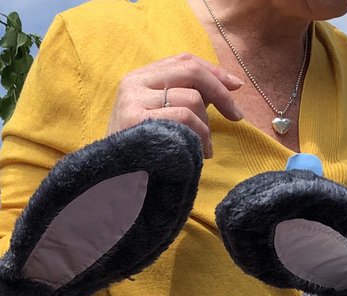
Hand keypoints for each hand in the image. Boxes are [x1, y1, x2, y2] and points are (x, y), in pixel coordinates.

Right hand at [107, 53, 243, 156]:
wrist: (110, 183)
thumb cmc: (142, 154)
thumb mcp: (161, 118)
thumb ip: (186, 98)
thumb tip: (229, 85)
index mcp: (139, 77)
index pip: (183, 61)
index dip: (214, 71)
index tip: (236, 87)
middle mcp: (133, 82)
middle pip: (191, 71)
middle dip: (220, 92)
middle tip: (236, 116)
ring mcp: (133, 100)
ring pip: (192, 98)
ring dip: (207, 127)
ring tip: (205, 150)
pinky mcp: (137, 120)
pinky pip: (183, 118)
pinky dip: (199, 136)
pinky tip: (199, 153)